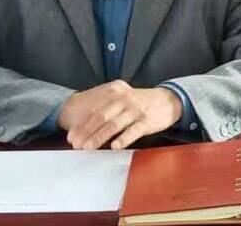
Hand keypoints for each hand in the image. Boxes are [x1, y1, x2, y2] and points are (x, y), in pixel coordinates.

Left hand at [56, 81, 182, 150]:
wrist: (168, 100)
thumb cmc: (141, 103)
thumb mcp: (124, 99)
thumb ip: (108, 108)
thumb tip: (88, 126)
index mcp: (115, 94)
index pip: (94, 110)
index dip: (81, 124)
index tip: (71, 136)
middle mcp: (124, 100)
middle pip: (101, 117)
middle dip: (86, 132)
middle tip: (76, 144)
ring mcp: (135, 110)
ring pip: (114, 125)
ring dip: (99, 137)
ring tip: (88, 147)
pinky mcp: (146, 121)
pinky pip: (133, 131)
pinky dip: (123, 139)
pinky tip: (114, 146)